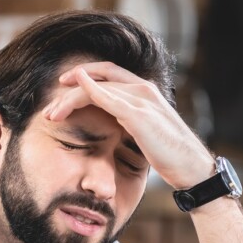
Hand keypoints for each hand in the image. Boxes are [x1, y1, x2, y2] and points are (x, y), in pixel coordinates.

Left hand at [48, 61, 215, 188]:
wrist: (192, 168)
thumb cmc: (171, 155)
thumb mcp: (145, 134)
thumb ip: (128, 123)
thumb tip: (110, 130)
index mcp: (145, 92)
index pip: (109, 73)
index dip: (85, 75)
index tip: (63, 87)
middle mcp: (143, 90)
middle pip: (100, 77)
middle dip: (71, 87)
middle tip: (50, 107)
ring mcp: (143, 99)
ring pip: (98, 87)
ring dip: (70, 98)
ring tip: (52, 113)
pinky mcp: (140, 115)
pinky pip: (109, 97)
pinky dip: (89, 90)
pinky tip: (73, 90)